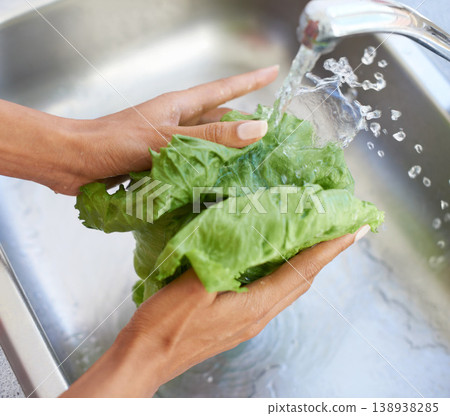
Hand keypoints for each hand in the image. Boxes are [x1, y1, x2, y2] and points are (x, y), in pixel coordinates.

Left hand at [0, 66, 277, 194]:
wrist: (76, 162)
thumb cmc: (115, 142)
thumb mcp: (169, 138)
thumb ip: (211, 137)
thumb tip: (256, 129)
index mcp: (180, 106)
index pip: (224, 90)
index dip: (250, 81)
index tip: (273, 71)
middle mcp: (178, 123)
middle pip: (220, 120)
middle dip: (245, 125)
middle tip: (271, 136)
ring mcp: (169, 143)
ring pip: (208, 144)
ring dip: (227, 153)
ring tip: (252, 164)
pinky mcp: (160, 163)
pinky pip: (192, 164)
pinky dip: (207, 172)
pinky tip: (219, 184)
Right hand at [61, 226, 368, 397]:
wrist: (146, 358)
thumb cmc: (165, 326)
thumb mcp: (191, 287)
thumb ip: (221, 261)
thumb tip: (244, 237)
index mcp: (254, 306)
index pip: (301, 272)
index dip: (328, 250)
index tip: (353, 230)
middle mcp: (259, 315)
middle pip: (302, 282)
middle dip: (325, 256)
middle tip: (341, 231)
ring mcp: (249, 321)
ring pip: (289, 288)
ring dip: (306, 264)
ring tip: (317, 242)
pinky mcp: (237, 321)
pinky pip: (272, 292)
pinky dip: (284, 273)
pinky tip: (275, 262)